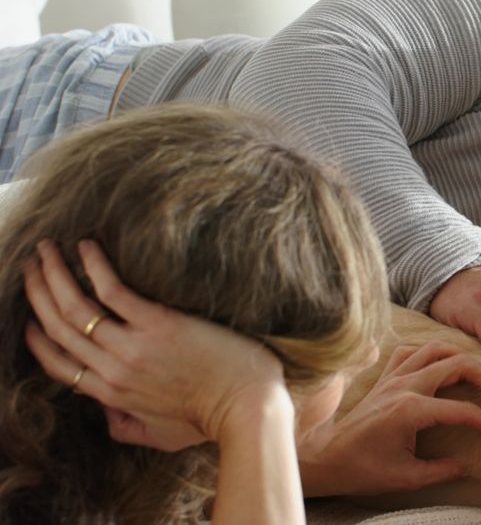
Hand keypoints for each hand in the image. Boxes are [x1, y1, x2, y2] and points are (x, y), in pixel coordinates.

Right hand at [22, 239, 288, 451]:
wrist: (247, 407)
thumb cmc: (212, 419)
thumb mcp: (161, 436)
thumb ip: (127, 428)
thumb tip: (107, 414)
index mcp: (111, 394)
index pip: (57, 363)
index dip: (38, 338)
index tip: (30, 316)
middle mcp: (113, 370)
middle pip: (58, 328)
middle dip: (38, 294)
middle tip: (32, 267)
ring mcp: (133, 347)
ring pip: (75, 307)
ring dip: (54, 274)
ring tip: (46, 249)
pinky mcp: (159, 324)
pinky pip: (113, 290)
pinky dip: (93, 266)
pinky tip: (86, 247)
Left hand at [298, 342, 480, 496]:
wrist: (326, 458)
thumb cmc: (363, 469)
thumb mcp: (407, 477)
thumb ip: (441, 470)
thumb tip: (466, 465)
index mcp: (413, 410)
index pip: (462, 410)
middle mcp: (404, 387)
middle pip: (453, 364)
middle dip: (479, 374)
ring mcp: (392, 379)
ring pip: (432, 348)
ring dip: (455, 354)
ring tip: (471, 369)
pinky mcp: (383, 379)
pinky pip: (408, 351)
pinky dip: (426, 351)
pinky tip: (435, 362)